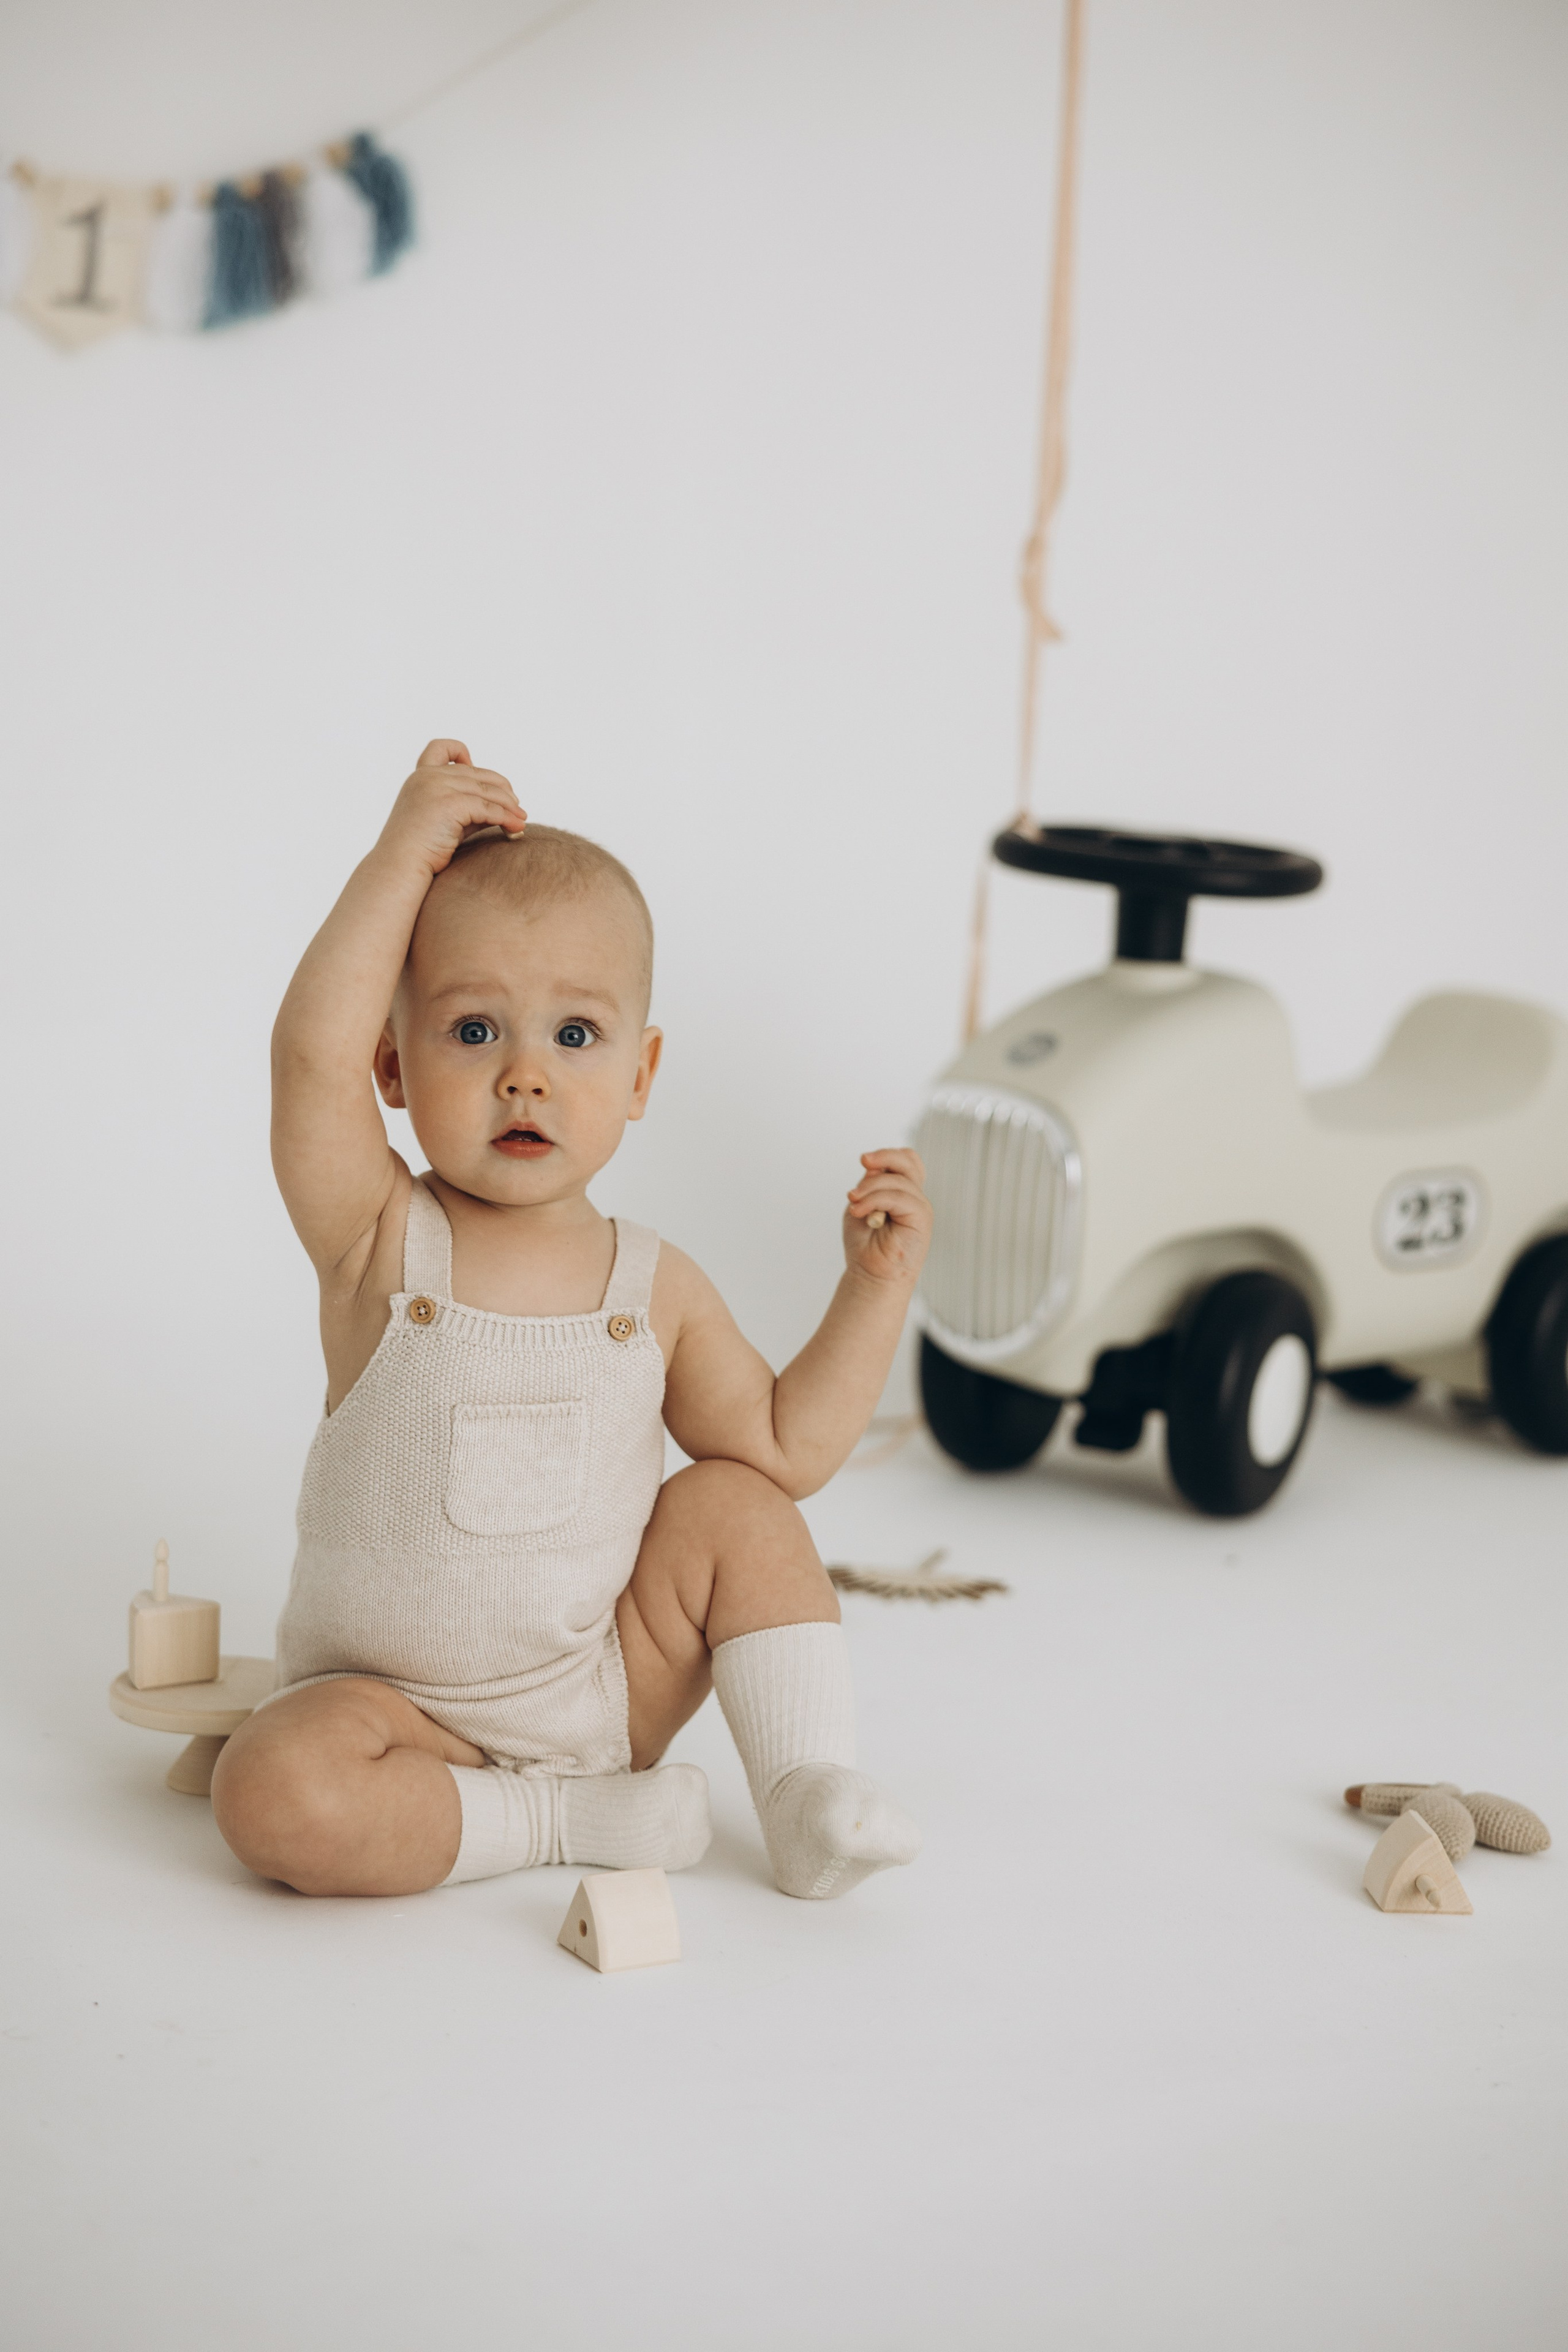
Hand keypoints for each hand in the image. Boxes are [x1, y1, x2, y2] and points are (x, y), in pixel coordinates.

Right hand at [375, 740, 526, 878]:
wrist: (400, 867)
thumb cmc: (421, 851)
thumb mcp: (445, 819)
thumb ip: (467, 807)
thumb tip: (503, 808)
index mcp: (420, 777)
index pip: (441, 748)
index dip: (461, 753)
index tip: (476, 771)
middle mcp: (427, 776)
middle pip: (477, 773)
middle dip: (501, 789)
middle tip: (516, 807)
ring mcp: (437, 787)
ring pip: (487, 790)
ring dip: (509, 806)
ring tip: (521, 820)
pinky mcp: (449, 803)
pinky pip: (487, 808)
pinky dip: (506, 818)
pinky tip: (515, 828)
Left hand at [844, 1148, 930, 1283]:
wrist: (871, 1274)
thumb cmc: (865, 1243)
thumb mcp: (861, 1204)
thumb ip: (869, 1185)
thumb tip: (874, 1167)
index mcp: (902, 1191)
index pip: (905, 1160)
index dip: (887, 1155)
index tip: (864, 1161)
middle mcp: (914, 1196)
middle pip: (909, 1161)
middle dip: (884, 1156)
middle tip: (863, 1161)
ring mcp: (920, 1207)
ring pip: (899, 1179)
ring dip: (870, 1188)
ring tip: (853, 1204)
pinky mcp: (922, 1218)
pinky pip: (899, 1197)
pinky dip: (874, 1200)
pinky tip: (860, 1212)